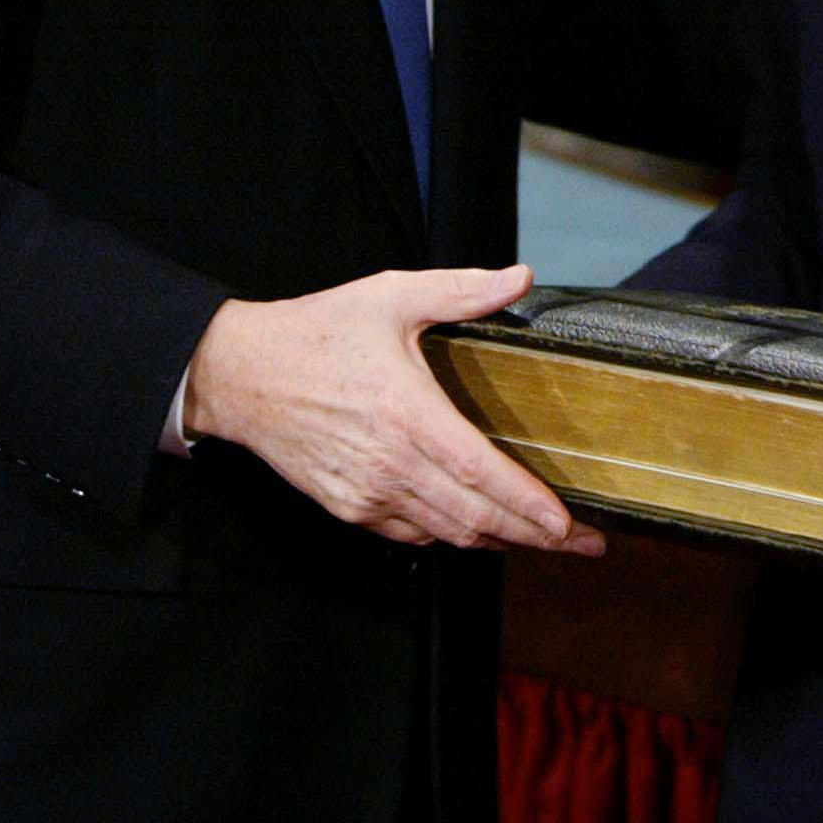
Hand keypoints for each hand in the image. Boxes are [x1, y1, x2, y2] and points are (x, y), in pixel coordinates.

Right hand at [183, 263, 604, 556]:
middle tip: (581, 544)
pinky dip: (452, 535)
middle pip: (475, 519)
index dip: (528, 506)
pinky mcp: (347, 507)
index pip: (481, 474)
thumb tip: (519, 278)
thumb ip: (462, 291)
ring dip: (498, 541)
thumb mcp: (392, 296)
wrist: (240, 374)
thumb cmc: (316, 333)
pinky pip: (412, 534)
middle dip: (535, 538)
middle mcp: (389, 465)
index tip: (570, 524)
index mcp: (408, 415)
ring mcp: (366, 493)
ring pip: (447, 533)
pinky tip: (478, 526)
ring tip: (542, 539)